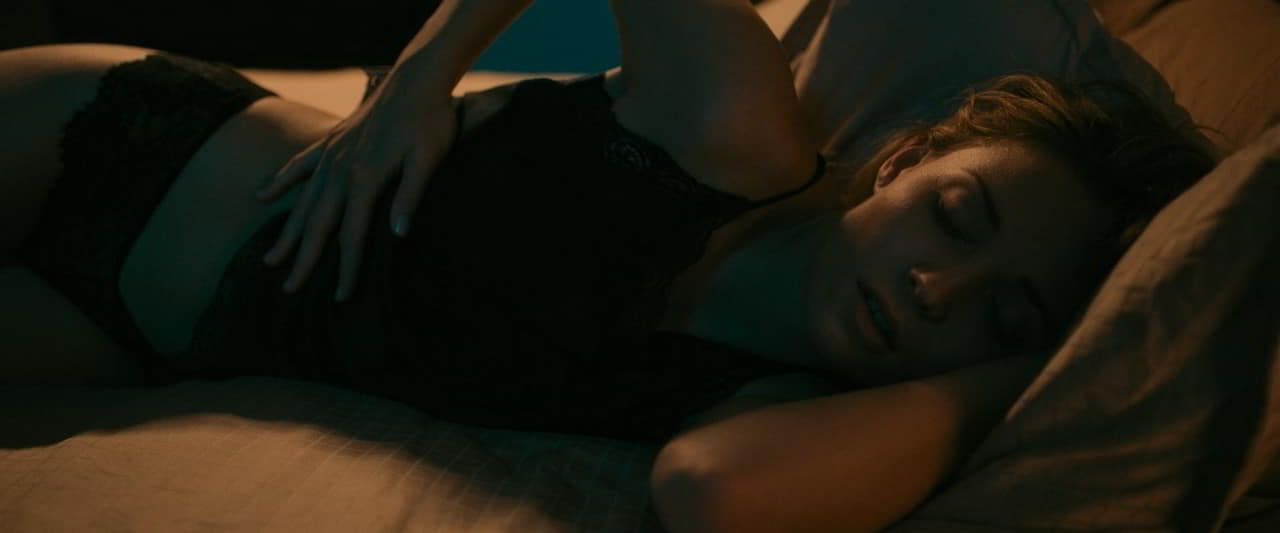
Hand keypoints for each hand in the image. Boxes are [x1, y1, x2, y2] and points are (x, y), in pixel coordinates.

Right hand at [256, 68, 456, 301]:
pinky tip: (262, 198)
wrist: (416, 80)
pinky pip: (298, 166)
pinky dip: (280, 182)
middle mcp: (340, 169)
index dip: (347, 268)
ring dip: (287, 232)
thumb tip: (398, 236)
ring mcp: (331, 154)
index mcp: (366, 178)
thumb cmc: (430, 121)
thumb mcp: (429, 160)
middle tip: (288, 290)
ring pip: (302, 201)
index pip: (353, 235)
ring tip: (270, 260)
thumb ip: (410, 197)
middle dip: (304, 260)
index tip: (341, 297)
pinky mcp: (330, 140)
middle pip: (317, 224)